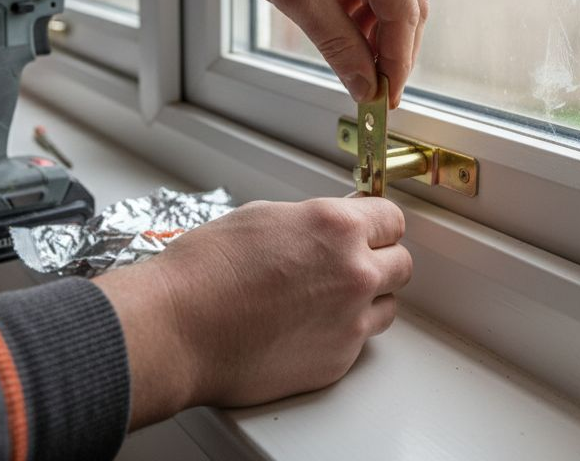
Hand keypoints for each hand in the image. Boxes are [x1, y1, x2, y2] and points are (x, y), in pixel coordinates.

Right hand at [93, 197, 411, 427]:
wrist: (179, 328)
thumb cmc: (205, 271)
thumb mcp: (264, 218)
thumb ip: (313, 222)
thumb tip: (333, 228)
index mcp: (338, 228)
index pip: (392, 219)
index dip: (378, 224)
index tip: (371, 230)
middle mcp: (354, 273)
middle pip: (401, 264)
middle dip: (379, 261)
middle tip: (349, 265)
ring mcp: (350, 322)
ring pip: (386, 307)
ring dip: (366, 301)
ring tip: (322, 301)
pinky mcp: (338, 361)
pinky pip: (358, 343)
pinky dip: (339, 334)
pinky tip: (303, 328)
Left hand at [101, 0, 428, 106]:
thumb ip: (339, 45)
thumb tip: (365, 87)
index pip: (404, 17)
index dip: (396, 65)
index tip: (384, 102)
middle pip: (408, 8)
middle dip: (390, 51)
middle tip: (370, 91)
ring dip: (376, 32)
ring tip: (351, 60)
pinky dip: (364, 10)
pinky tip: (341, 26)